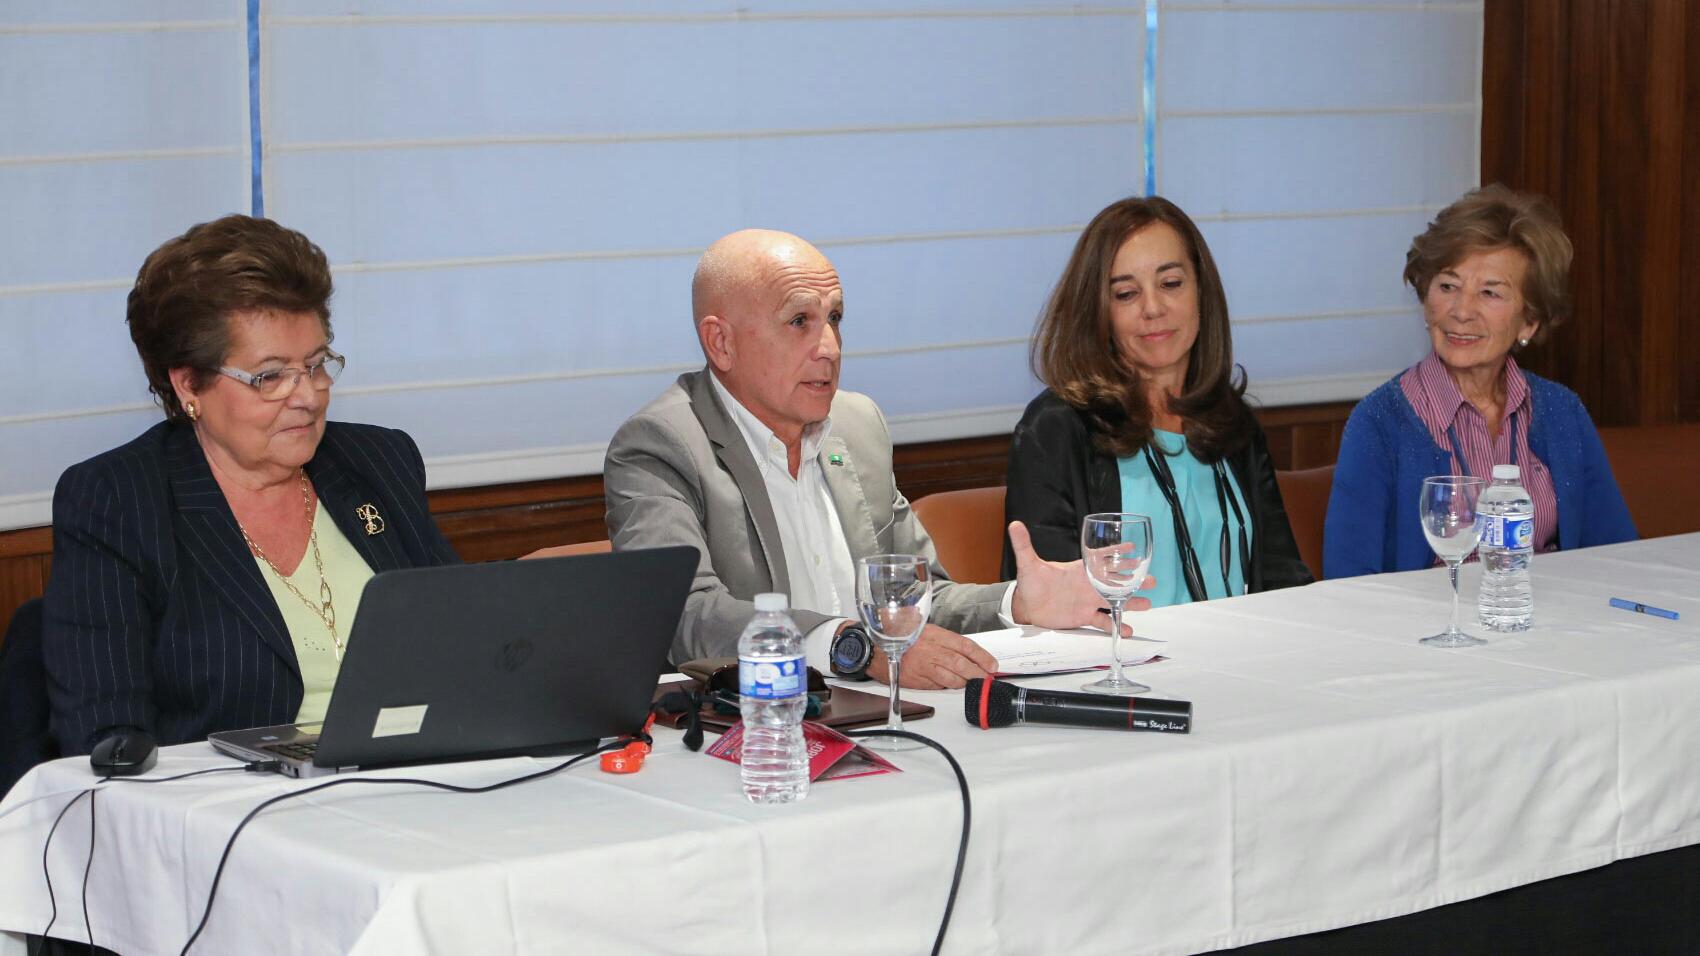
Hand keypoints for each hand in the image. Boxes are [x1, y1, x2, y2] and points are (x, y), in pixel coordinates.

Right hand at [865, 624, 996, 688]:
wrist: (877, 649)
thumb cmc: (903, 638)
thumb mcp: (925, 630)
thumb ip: (945, 640)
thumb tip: (967, 652)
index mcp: (935, 634)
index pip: (965, 645)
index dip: (981, 656)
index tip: (992, 665)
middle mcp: (931, 650)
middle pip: (960, 663)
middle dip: (978, 673)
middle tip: (988, 679)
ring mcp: (924, 666)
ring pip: (951, 677)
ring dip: (966, 682)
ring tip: (976, 684)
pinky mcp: (918, 680)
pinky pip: (938, 686)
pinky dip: (949, 687)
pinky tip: (956, 686)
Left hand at [1007, 520, 1151, 634]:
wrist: (1026, 606)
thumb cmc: (1030, 583)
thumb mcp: (1027, 563)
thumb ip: (1023, 544)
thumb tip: (1014, 524)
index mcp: (1079, 569)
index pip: (1101, 558)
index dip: (1117, 552)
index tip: (1134, 548)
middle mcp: (1087, 584)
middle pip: (1115, 580)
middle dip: (1134, 579)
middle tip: (1152, 579)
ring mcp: (1088, 600)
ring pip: (1114, 601)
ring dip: (1130, 602)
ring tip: (1148, 603)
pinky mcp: (1084, 616)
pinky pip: (1103, 621)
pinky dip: (1115, 626)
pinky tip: (1127, 630)